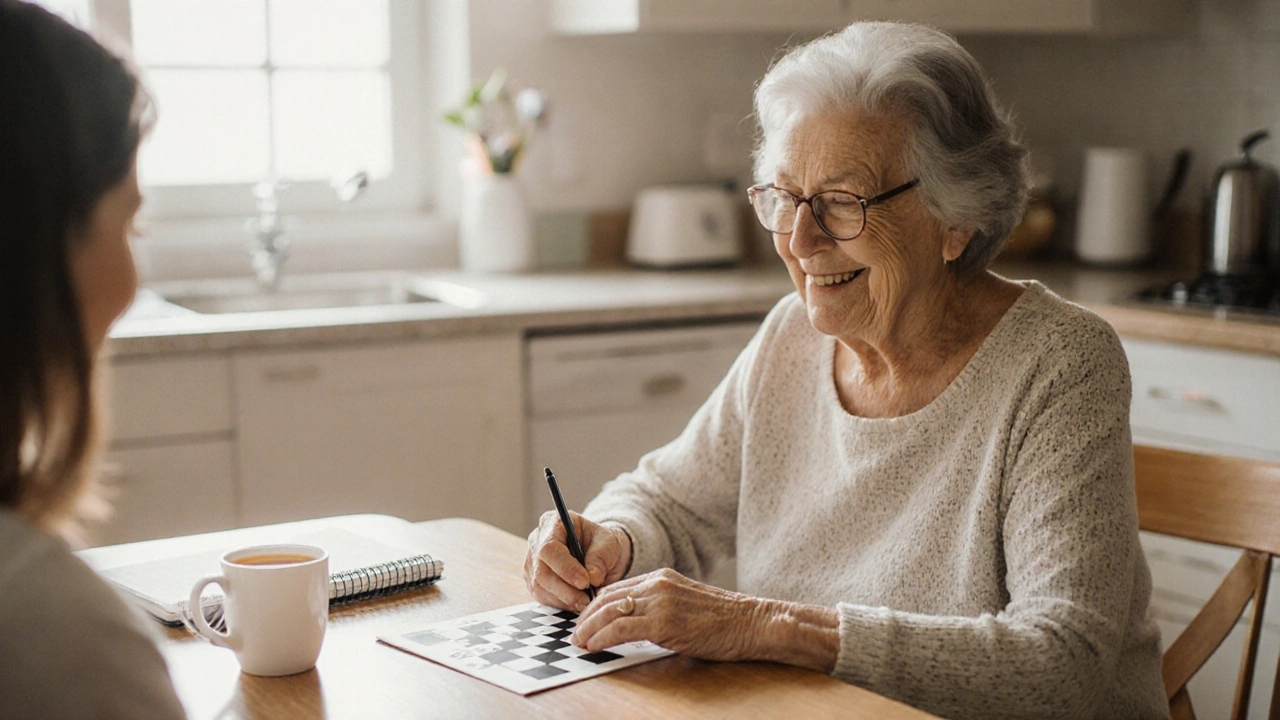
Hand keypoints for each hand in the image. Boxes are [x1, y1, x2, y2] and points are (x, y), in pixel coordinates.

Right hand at [524, 511, 631, 612]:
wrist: (600, 555)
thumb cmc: (603, 544)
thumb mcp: (609, 543)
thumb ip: (601, 557)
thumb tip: (592, 578)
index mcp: (552, 523)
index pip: (549, 548)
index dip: (565, 568)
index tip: (585, 582)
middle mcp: (536, 542)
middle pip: (541, 571)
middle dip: (565, 590)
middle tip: (587, 599)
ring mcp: (532, 564)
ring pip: (540, 588)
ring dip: (564, 600)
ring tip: (586, 602)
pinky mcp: (534, 582)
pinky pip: (542, 599)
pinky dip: (561, 605)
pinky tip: (577, 603)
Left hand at [570, 568, 763, 661]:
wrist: (750, 622)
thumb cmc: (723, 620)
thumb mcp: (685, 604)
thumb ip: (659, 608)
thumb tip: (633, 625)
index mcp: (661, 577)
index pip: (616, 588)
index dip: (596, 606)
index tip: (585, 621)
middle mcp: (657, 584)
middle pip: (607, 598)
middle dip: (586, 617)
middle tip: (576, 634)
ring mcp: (660, 601)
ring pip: (609, 612)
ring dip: (589, 629)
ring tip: (579, 643)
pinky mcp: (664, 622)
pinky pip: (621, 628)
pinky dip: (602, 638)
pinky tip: (594, 647)